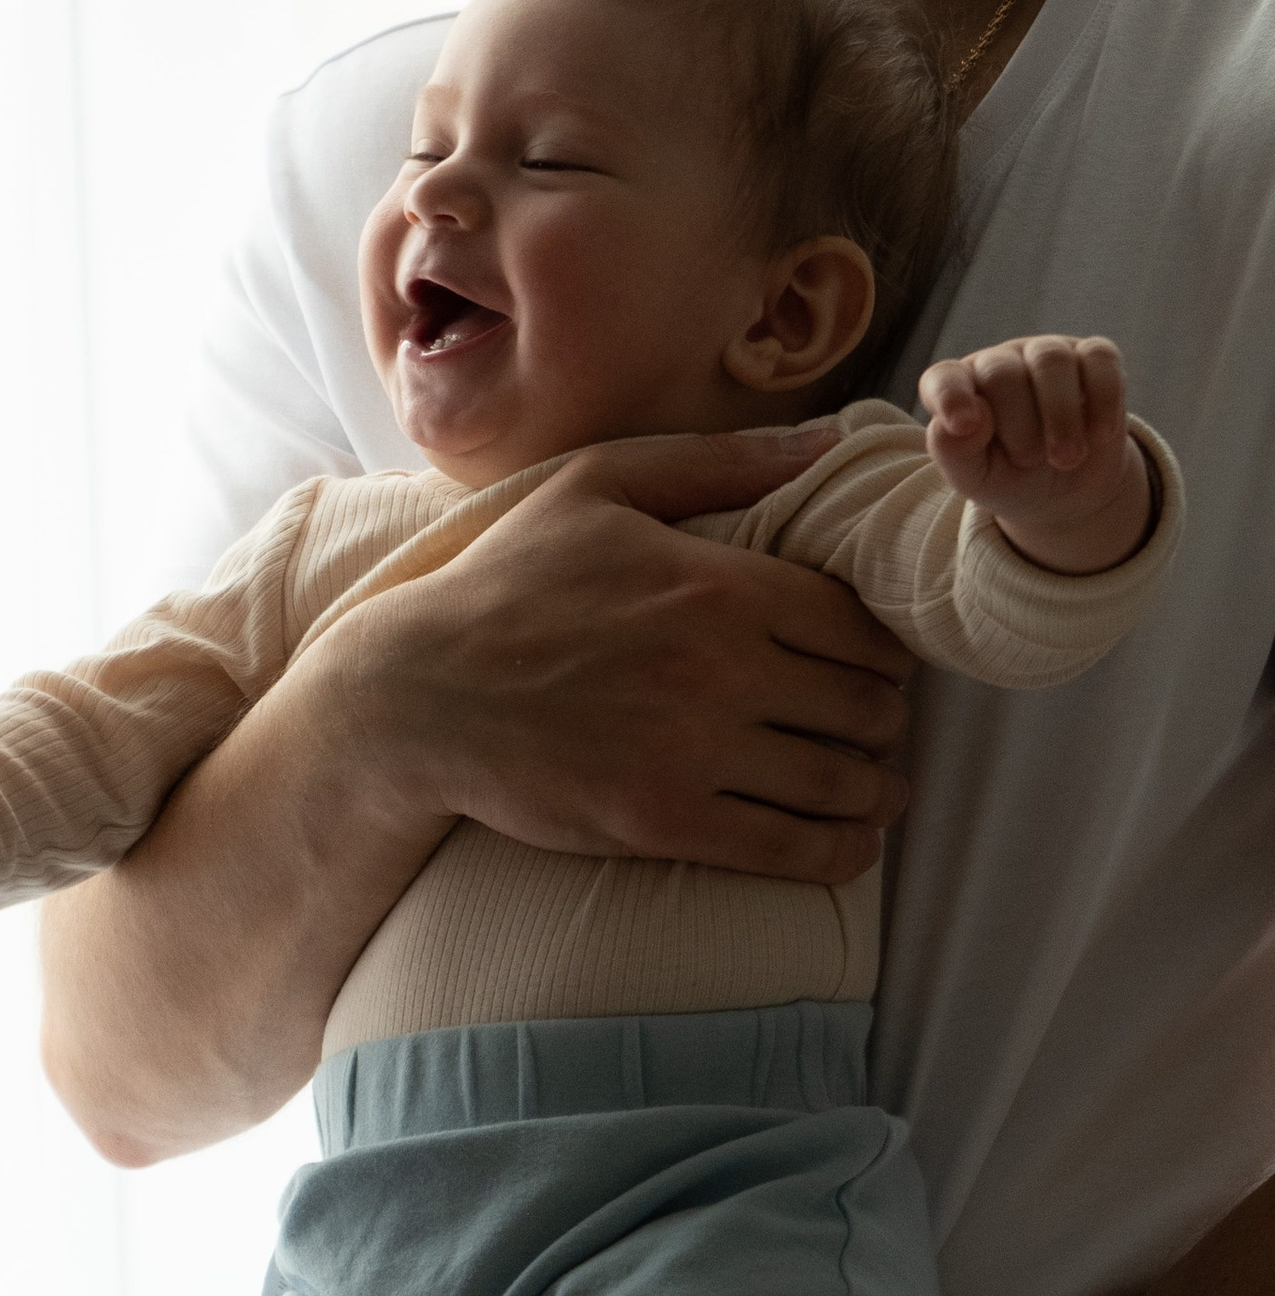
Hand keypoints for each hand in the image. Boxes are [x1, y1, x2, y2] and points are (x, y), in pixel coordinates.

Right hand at [325, 424, 912, 880]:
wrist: (414, 694)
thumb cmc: (504, 583)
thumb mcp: (598, 488)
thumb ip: (718, 463)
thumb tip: (828, 444)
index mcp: (716, 583)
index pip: (858, 624)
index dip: (882, 646)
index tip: (872, 660)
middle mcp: (720, 667)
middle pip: (865, 705)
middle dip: (882, 718)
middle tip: (871, 724)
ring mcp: (693, 750)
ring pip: (841, 780)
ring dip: (874, 789)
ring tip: (874, 789)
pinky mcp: (662, 820)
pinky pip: (790, 848)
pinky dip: (840, 851)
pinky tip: (851, 844)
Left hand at [917, 334, 1151, 573]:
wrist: (1067, 489)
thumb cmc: (1009, 478)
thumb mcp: (975, 478)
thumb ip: (954, 451)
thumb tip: (964, 420)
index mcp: (959, 389)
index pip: (944, 378)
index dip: (950, 397)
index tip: (964, 427)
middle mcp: (999, 362)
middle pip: (1002, 372)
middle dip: (1019, 425)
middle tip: (1031, 461)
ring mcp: (1045, 354)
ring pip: (1051, 360)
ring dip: (1060, 416)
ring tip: (1066, 458)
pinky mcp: (1093, 357)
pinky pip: (1100, 359)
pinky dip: (1103, 401)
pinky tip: (1099, 435)